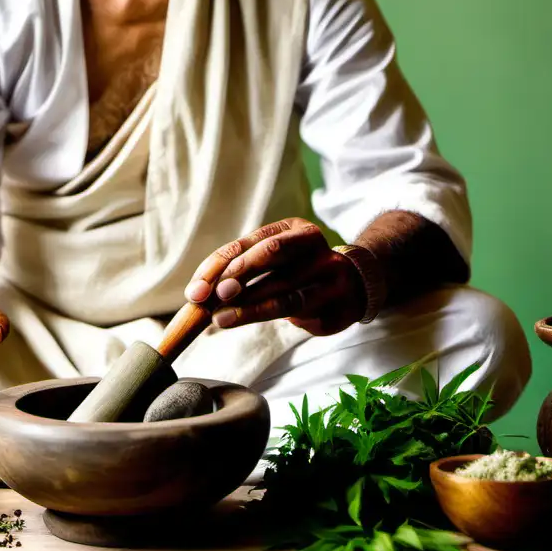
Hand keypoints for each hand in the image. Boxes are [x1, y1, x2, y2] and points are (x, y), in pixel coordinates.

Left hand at [184, 219, 366, 336]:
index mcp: (292, 228)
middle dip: (236, 275)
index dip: (217, 265)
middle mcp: (312, 243)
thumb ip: (241, 272)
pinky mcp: (336, 301)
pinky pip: (297, 310)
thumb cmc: (299, 273)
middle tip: (210, 297)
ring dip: (247, 305)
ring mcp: (329, 271)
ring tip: (220, 318)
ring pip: (283, 288)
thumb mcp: (273, 263)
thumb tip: (199, 294)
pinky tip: (242, 321)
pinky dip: (265, 315)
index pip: (247, 243)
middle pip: (269, 253)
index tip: (196, 290)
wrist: (355, 286)